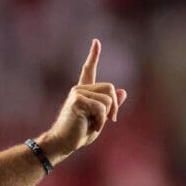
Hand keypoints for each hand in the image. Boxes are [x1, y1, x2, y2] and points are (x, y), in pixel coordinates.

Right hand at [40, 39, 126, 160]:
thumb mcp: (99, 119)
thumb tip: (123, 92)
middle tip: (110, 120)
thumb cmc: (78, 134)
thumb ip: (110, 106)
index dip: (93, 55)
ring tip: (94, 125)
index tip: (96, 42)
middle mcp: (80, 89)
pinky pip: (101, 107)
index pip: (89, 70)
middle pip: (110, 88)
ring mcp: (77, 93)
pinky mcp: (77, 100)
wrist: (62, 143)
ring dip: (106, 116)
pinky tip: (92, 126)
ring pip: (108, 99)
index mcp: (84, 92)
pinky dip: (101, 120)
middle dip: (114, 106)